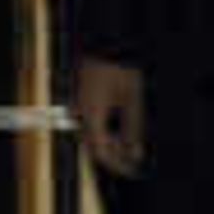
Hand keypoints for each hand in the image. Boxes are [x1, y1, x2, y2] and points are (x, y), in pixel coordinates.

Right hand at [75, 54, 146, 179]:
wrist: (105, 41)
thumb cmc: (120, 67)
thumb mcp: (133, 99)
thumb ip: (134, 129)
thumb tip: (136, 154)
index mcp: (92, 115)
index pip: (100, 152)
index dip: (117, 165)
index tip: (133, 171)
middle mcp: (80, 113)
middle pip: (94, 145)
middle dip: (114, 155)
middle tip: (134, 160)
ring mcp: (78, 105)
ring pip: (92, 135)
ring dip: (110, 144)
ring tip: (130, 145)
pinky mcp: (80, 99)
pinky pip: (91, 123)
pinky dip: (106, 131)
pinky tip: (119, 130)